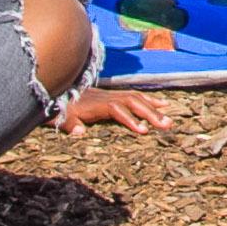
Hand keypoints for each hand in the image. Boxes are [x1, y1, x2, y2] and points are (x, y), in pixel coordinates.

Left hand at [56, 88, 177, 134]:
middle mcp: (107, 97)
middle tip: (167, 125)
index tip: (144, 131)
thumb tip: (79, 132)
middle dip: (150, 113)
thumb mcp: (60, 118)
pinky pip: (135, 95)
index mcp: (96, 104)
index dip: (130, 119)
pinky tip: (163, 104)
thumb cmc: (59, 109)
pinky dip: (150, 99)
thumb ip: (69, 124)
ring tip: (169, 119)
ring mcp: (112, 95)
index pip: (117, 110)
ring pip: (137, 98)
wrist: (57, 93)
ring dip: (154, 108)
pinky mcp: (114, 96)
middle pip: (133, 102)